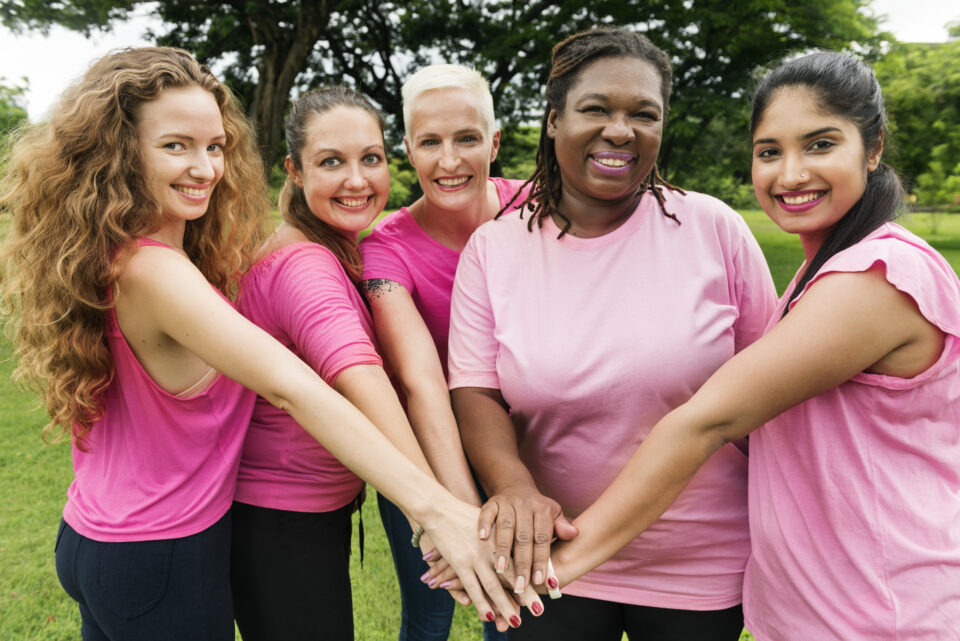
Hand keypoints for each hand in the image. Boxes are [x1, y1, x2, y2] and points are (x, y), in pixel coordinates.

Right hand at [420, 498, 543, 627]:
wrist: (439, 509)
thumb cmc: (468, 514)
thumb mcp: (495, 516)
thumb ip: (512, 529)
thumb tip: (549, 536)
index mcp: (503, 534)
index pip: (524, 554)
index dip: (538, 570)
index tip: (552, 584)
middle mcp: (492, 546)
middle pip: (512, 573)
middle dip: (526, 593)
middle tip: (539, 610)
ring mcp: (475, 556)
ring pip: (493, 585)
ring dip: (504, 605)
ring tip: (515, 622)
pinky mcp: (459, 563)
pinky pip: (472, 587)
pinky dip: (480, 603)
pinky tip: (488, 616)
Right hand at [477, 486, 577, 592]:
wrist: (517, 487)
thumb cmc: (537, 510)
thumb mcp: (553, 515)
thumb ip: (561, 527)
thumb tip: (574, 534)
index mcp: (543, 510)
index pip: (542, 538)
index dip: (541, 560)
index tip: (540, 581)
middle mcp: (525, 505)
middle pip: (523, 537)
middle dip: (522, 563)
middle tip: (520, 585)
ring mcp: (507, 503)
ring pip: (504, 527)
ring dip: (502, 549)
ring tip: (500, 570)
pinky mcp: (492, 502)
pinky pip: (487, 513)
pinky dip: (484, 525)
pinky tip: (481, 540)